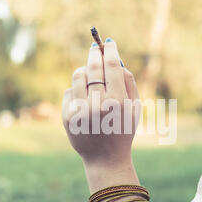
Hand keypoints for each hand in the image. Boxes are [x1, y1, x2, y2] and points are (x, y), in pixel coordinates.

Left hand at [62, 38, 139, 170]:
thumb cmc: (123, 130)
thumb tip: (116, 58)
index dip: (110, 51)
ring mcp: (80, 112)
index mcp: (118, 103)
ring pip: (78, 76)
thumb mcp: (134, 108)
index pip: (112, 67)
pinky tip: (84, 99)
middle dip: (94, 54)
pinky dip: (77, 90)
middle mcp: (98, 105)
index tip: (108, 43)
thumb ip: (129, 82)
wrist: (105, 158)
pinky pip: (69, 91)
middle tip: (95, 47)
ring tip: (91, 76)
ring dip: (85, 71)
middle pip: (93, 68)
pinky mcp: (67, 117)